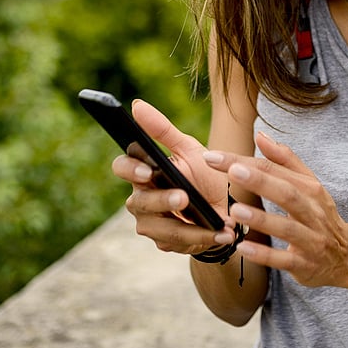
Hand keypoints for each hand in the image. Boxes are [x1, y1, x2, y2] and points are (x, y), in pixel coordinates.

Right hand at [111, 99, 235, 256]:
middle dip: (162, 200)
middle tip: (184, 197)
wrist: (226, 207)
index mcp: (144, 172)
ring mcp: (151, 223)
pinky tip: (220, 233)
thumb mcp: (189, 149)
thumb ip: (163, 130)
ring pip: (156, 228)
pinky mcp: (166, 242)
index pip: (122, 167)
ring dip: (186, 226)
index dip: (130, 169)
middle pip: (138, 202)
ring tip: (213, 223)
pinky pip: (176, 243)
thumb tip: (136, 105)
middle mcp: (141, 198)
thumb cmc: (204, 174)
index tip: (148, 169)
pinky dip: (201, 237)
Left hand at [203, 132, 347, 287]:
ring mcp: (310, 239)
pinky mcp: (304, 265)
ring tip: (235, 210)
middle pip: (286, 193)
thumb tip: (260, 136)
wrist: (347, 255)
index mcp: (310, 189)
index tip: (215, 156)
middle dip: (259, 181)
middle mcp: (313, 212)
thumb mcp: (310, 185)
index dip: (246, 162)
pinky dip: (264, 255)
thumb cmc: (320, 215)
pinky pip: (283, 260)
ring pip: (286, 228)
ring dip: (261, 219)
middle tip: (231, 171)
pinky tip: (242, 247)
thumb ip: (285, 160)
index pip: (276, 171)